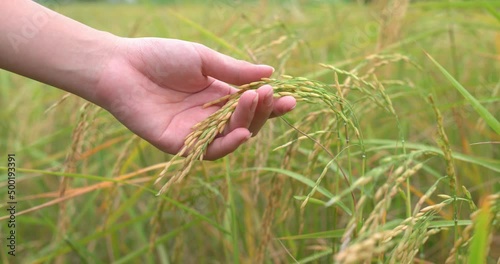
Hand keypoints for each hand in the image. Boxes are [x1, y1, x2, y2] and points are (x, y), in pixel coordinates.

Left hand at [95, 38, 295, 159]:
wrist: (121, 65)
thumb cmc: (160, 56)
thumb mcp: (203, 59)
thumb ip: (234, 70)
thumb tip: (270, 71)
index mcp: (217, 96)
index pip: (250, 105)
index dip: (270, 104)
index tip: (290, 98)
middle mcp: (209, 116)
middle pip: (245, 122)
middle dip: (261, 111)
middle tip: (268, 94)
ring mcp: (195, 132)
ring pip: (231, 137)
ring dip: (248, 122)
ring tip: (256, 101)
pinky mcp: (179, 144)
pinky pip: (208, 151)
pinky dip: (228, 144)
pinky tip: (241, 131)